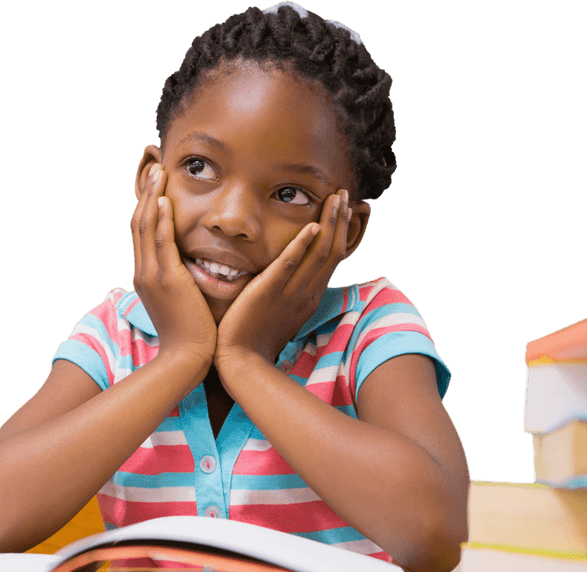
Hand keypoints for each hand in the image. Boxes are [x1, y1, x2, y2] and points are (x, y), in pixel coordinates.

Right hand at [131, 164, 215, 370]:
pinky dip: (160, 219)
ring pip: (145, 226)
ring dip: (151, 196)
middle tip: (154, 167)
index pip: (141, 232)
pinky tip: (164, 200)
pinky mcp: (167, 279)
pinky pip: (160, 242)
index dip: (146, 205)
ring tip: (159, 172)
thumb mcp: (180, 301)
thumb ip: (180, 279)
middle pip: (138, 222)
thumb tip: (190, 266)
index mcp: (145, 276)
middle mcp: (143, 271)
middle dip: (146, 193)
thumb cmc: (191, 333)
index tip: (155, 184)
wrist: (187, 357)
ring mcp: (152, 275)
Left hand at [215, 189, 352, 372]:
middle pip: (332, 251)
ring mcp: (289, 293)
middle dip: (340, 221)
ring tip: (335, 199)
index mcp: (309, 298)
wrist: (240, 363)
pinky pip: (288, 265)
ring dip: (329, 224)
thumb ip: (288, 292)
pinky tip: (311, 226)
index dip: (341, 233)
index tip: (345, 211)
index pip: (332, 259)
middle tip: (345, 194)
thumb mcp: (281, 313)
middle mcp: (306, 294)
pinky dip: (301, 245)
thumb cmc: (254, 339)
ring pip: (318, 254)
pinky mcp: (268, 293)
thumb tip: (289, 275)